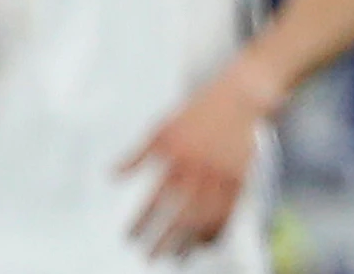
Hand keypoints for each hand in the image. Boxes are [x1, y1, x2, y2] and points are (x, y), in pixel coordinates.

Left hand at [118, 61, 281, 259]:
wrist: (240, 97)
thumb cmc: (200, 110)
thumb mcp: (162, 127)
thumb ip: (137, 154)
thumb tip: (113, 175)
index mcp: (176, 157)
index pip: (154, 200)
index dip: (141, 222)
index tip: (130, 237)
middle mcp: (198, 170)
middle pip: (178, 216)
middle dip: (161, 240)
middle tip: (149, 255)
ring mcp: (221, 176)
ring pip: (202, 219)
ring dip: (187, 242)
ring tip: (176, 257)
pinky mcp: (240, 179)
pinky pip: (227, 213)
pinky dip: (215, 231)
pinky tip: (204, 242)